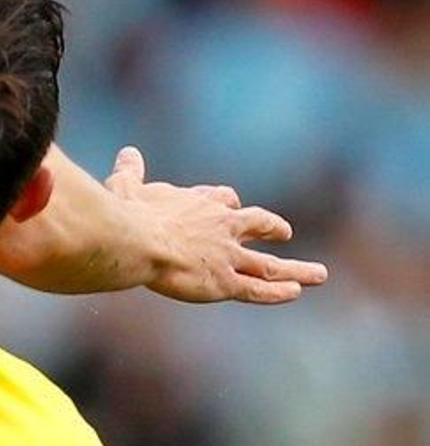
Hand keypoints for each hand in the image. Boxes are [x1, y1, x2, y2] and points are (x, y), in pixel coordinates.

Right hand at [106, 148, 329, 305]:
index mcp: (199, 203)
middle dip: (271, 228)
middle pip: (257, 224)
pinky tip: (297, 292)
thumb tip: (128, 153)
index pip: (222, 200)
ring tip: (319, 274)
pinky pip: (257, 288)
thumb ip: (131, 173)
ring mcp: (227, 256)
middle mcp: (222, 227)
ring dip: (295, 269)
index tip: (229, 204)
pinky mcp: (224, 282)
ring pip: (268, 264)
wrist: (137, 240)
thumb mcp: (127, 187)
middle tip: (284, 232)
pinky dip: (278, 291)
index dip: (226, 204)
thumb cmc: (128, 213)